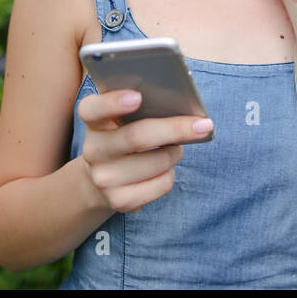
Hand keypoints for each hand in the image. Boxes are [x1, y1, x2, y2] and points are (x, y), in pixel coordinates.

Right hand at [77, 89, 211, 212]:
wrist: (103, 179)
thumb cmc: (125, 137)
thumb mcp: (124, 119)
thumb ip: (143, 107)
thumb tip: (181, 107)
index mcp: (94, 121)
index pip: (92, 109)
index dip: (113, 102)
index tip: (138, 97)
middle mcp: (93, 150)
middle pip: (137, 137)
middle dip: (175, 129)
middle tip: (204, 125)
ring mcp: (103, 178)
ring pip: (158, 161)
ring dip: (175, 152)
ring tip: (174, 148)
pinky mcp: (119, 200)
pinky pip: (162, 183)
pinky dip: (171, 173)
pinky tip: (164, 168)